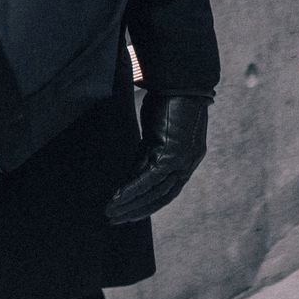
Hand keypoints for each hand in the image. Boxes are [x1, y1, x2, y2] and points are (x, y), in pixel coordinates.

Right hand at [104, 93, 208, 224]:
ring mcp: (182, 160)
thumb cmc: (169, 97)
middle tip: (115, 219)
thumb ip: (149, 152)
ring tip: (111, 213)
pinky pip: (149, 179)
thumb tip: (133, 173)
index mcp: (186, 158)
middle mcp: (187, 163)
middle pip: (161, 196)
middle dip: (136, 210)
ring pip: (154, 192)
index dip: (146, 202)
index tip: (127, 210)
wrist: (181, 79)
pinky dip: (132, 190)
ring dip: (131, 204)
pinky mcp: (172, 154)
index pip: (165, 189)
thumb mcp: (157, 130)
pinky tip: (117, 198)